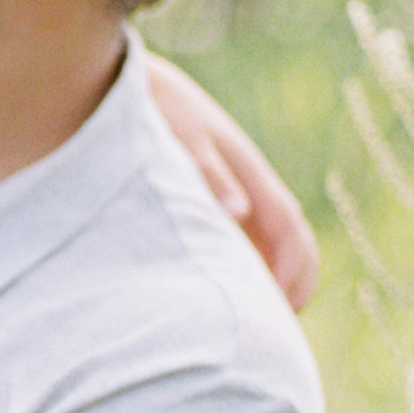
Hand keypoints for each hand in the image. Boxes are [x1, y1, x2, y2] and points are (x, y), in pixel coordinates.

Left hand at [140, 54, 318, 313]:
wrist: (118, 78)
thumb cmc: (148, 104)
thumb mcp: (175, 132)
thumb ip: (204, 172)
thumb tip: (238, 214)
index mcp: (247, 168)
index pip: (288, 226)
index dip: (295, 270)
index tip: (285, 311)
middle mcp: (243, 182)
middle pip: (285, 241)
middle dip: (288, 285)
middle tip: (274, 334)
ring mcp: (226, 189)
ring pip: (259, 243)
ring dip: (260, 280)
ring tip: (246, 328)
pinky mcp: (203, 195)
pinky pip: (232, 239)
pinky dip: (234, 268)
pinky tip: (211, 297)